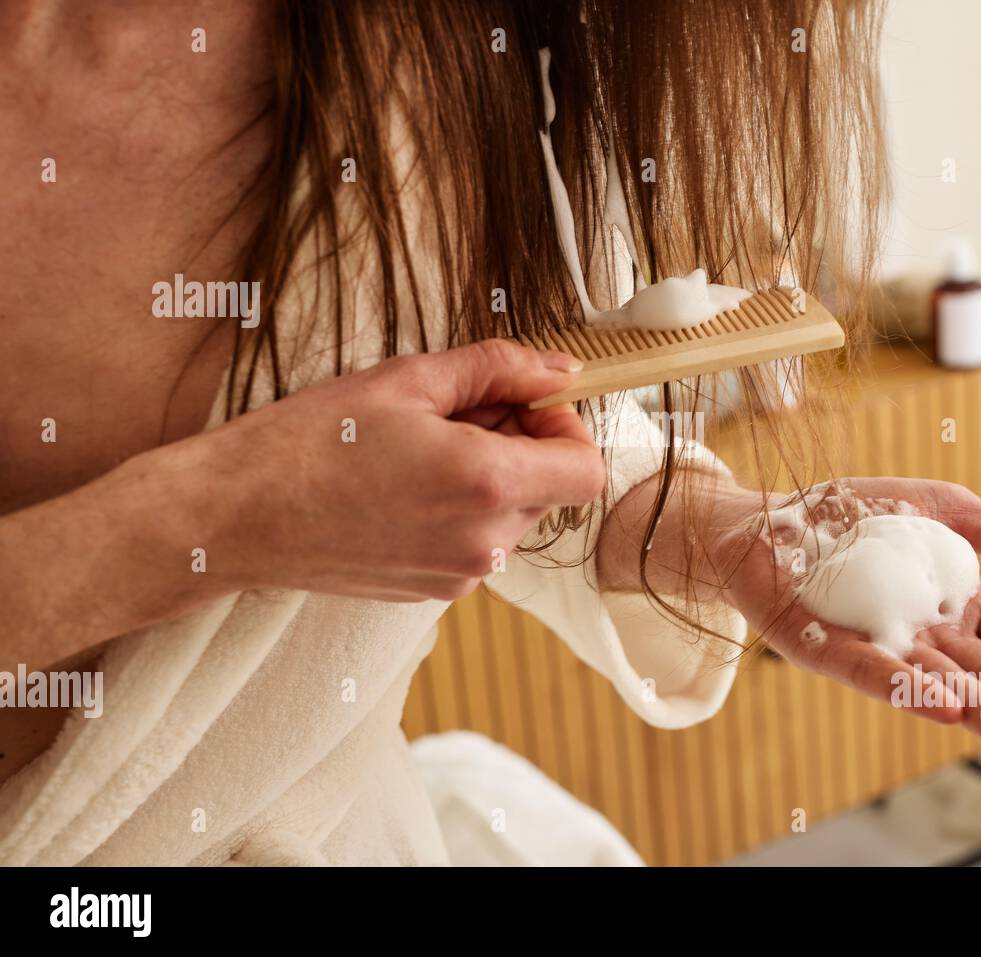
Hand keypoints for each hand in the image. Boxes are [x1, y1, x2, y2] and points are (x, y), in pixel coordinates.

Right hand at [164, 339, 604, 601]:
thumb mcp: (408, 379)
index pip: (587, 468)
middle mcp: (483, 541)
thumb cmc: (309, 441)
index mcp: (485, 483)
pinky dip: (464, 511)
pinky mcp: (434, 592)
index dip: (567, 428)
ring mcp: (460, 576)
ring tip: (423, 449)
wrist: (235, 516)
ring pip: (516, 518)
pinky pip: (479, 543)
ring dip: (493, 478)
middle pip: (553, 491)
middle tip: (460, 414)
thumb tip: (558, 368)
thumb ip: (498, 368)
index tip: (525, 404)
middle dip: (524, 446)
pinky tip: (407, 485)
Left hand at [715, 478, 980, 758]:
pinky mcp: (824, 646)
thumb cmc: (862, 514)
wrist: (771, 513)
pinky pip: (868, 669)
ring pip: (935, 681)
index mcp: (956, 604)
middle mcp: (921, 634)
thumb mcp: (950, 511)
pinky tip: (944, 708)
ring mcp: (875, 643)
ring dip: (980, 709)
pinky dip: (905, 687)